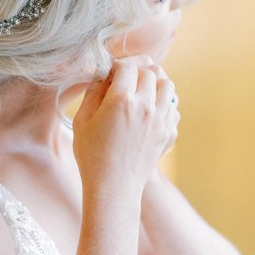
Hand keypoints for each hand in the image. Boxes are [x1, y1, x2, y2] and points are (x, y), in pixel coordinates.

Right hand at [73, 56, 179, 198]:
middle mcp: (145, 106)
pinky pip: (173, 106)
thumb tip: (103, 75)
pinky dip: (163, 102)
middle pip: (149, 72)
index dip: (117, 66)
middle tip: (124, 80)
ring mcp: (161, 120)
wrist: (113, 187)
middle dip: (136, 71)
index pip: (127, 67)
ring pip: (167, 85)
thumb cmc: (92, 155)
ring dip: (154, 83)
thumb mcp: (82, 120)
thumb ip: (93, 92)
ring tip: (141, 91)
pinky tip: (149, 110)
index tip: (110, 74)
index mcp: (121, 100)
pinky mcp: (168, 132)